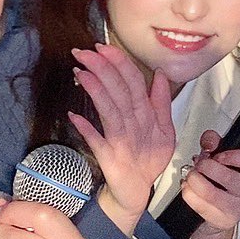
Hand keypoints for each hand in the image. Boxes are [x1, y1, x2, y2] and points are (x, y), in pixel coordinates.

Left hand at [67, 42, 175, 235]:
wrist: (137, 191)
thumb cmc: (149, 159)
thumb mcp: (165, 130)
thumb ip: (162, 101)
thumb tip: (160, 73)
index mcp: (148, 115)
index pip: (135, 82)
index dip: (119, 63)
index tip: (102, 47)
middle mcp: (135, 125)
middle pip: (119, 91)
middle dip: (102, 68)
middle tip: (83, 51)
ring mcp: (122, 141)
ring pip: (109, 110)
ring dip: (95, 90)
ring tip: (80, 72)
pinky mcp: (110, 158)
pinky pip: (96, 141)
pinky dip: (86, 129)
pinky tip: (74, 115)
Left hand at [181, 129, 239, 238]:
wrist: (221, 210)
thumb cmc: (224, 181)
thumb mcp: (222, 157)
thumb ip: (215, 143)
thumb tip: (209, 141)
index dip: (233, 156)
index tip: (218, 155)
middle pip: (228, 178)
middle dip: (206, 167)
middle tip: (198, 164)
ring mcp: (239, 208)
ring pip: (211, 193)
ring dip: (194, 180)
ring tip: (190, 176)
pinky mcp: (224, 220)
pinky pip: (201, 205)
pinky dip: (189, 193)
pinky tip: (187, 188)